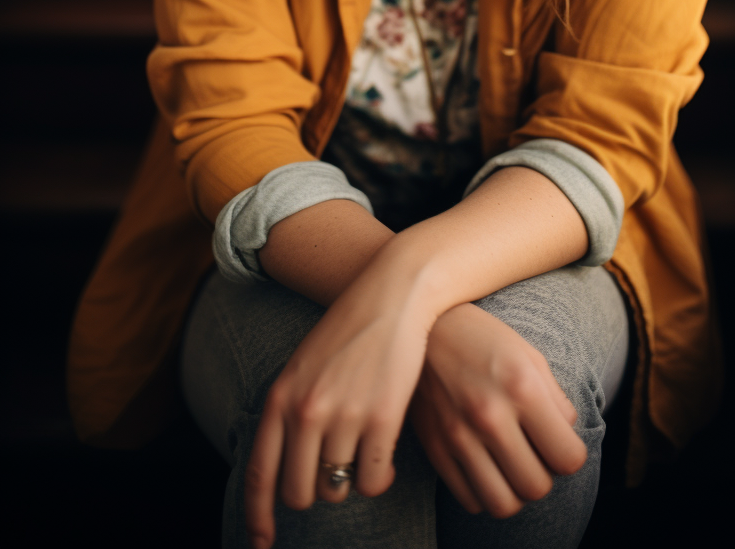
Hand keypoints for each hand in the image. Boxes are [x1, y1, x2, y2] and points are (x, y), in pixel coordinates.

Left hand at [244, 281, 430, 547]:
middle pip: (300, 492)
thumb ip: (291, 410)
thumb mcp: (304, 365)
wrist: (391, 295)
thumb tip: (288, 467)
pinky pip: (373, 480)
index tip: (261, 543)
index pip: (260, 474)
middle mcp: (306, 410)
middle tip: (335, 475)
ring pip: (338, 489)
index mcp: (281, 397)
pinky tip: (386, 461)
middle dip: (317, 492)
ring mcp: (344, 415)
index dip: (258, 516)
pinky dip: (379, 479)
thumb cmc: (349, 331)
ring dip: (350, 483)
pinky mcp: (382, 418)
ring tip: (363, 458)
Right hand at [409, 302, 586, 518]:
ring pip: (503, 505)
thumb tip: (568, 437)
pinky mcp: (435, 448)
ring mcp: (458, 436)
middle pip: (536, 487)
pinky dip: (484, 492)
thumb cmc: (483, 338)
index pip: (568, 458)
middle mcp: (490, 416)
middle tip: (535, 453)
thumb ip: (556, 399)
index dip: (571, 455)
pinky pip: (471, 500)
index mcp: (521, 387)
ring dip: (514, 490)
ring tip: (511, 465)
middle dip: (544, 474)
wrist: (424, 328)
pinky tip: (485, 465)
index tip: (560, 443)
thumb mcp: (528, 354)